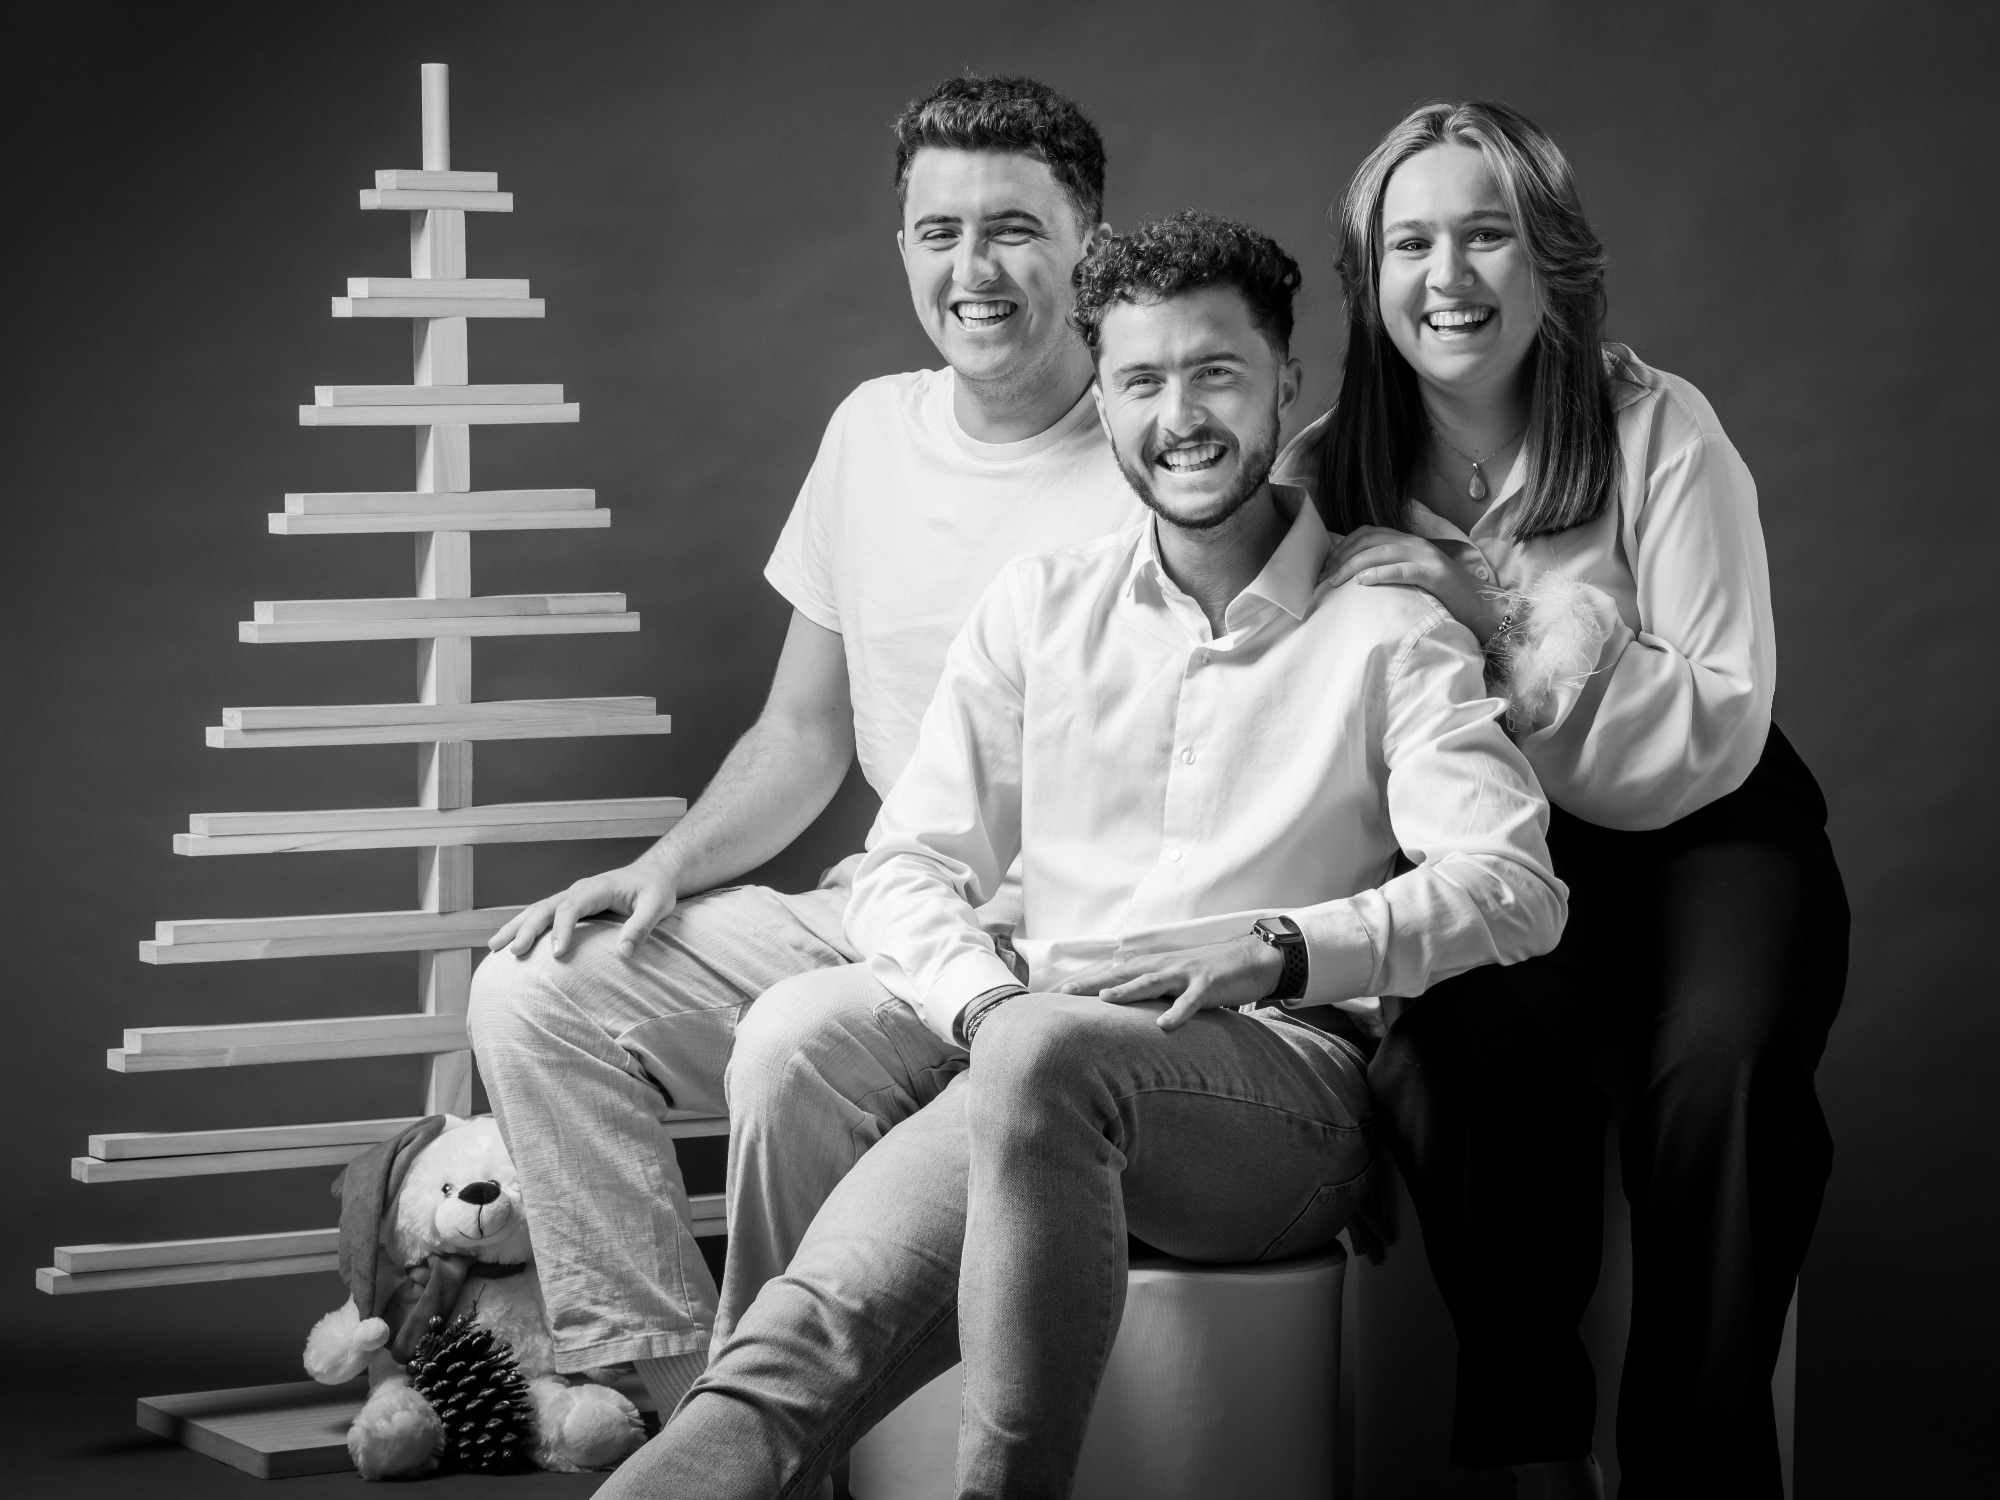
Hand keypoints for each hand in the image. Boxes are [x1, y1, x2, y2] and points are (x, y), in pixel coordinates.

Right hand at [486, 860, 679, 961]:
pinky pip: (541, 914)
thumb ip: (642, 927)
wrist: (653, 875)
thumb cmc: (656, 891)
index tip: (556, 953)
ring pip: (537, 909)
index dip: (562, 929)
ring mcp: (571, 896)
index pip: (572, 907)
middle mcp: (579, 889)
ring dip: (515, 926)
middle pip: (546, 907)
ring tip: (494, 947)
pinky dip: (523, 926)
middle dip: (528, 928)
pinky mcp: (569, 905)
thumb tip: (624, 953)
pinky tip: (507, 942)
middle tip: (514, 952)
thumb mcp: (657, 906)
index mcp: (597, 887)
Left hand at [1055, 935, 1281, 1031]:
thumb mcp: (1173, 977)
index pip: (1111, 973)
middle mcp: (1163, 965)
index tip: (1055, 992)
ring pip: (1151, 982)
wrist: (1252, 959)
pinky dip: (1178, 1012)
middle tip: (1063, 995)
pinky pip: (1191, 1002)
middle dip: (1092, 984)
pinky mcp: (1208, 985)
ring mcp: (1185, 974)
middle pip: (1121, 974)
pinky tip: (1165, 1026)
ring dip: (1128, 991)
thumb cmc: (1208, 972)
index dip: (1084, 981)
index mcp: (1153, 965)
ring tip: (1104, 1001)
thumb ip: (1148, 984)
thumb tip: (1119, 988)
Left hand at [1324, 526, 1499, 643]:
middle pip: (1370, 540)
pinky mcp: (1435, 574)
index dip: (1343, 546)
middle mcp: (1417, 544)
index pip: (1368, 533)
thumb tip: (1358, 577)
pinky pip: (1402, 570)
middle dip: (1341, 557)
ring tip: (1334, 581)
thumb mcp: (1415, 579)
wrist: (1484, 608)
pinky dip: (1379, 574)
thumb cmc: (1446, 598)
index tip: (1325, 566)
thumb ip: (1393, 570)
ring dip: (1352, 566)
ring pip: (1381, 552)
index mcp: (1410, 543)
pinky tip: (1361, 583)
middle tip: (1323, 577)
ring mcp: (1427, 557)